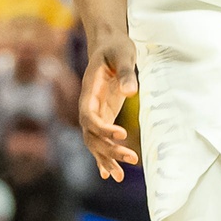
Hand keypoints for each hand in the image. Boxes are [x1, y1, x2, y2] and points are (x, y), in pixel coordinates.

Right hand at [79, 35, 140, 180]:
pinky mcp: (103, 114)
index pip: (89, 116)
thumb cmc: (116, 46)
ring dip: (106, 158)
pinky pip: (99, 139)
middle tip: (132, 158)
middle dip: (109, 149)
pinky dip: (103, 156)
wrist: (108, 43)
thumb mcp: (123, 54)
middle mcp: (88, 104)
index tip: (122, 134)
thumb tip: (131, 93)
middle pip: (90, 134)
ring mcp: (94, 111)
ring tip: (120, 177)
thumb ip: (126, 72)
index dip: (102, 128)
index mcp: (89, 90)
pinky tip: (108, 174)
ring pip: (93, 141)